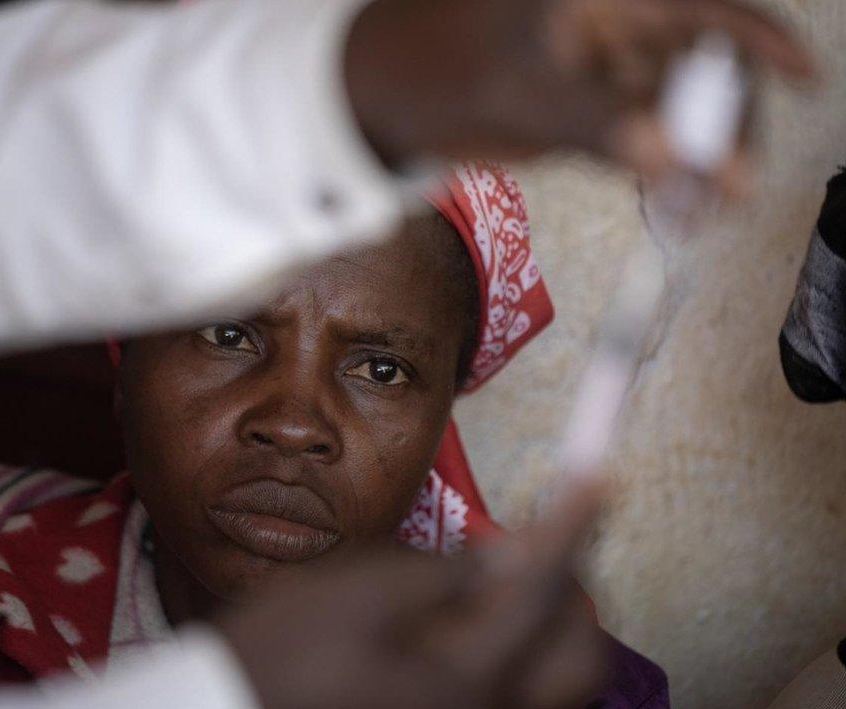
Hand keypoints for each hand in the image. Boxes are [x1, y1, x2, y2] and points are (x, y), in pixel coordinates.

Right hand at [216, 485, 605, 708]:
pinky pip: (519, 697)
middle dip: (572, 585)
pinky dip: (520, 650)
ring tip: (507, 569)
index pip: (544, 586)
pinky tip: (477, 615)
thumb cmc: (286, 655)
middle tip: (543, 532)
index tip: (592, 476)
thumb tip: (509, 556)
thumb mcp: (362, 592)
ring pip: (556, 681)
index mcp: (470, 681)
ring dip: (550, 619)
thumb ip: (449, 574)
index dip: (571, 521)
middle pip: (579, 653)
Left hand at [346, 0, 813, 191]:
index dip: (760, 37)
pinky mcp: (584, 112)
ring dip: (696, 162)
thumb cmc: (437, 71)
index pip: (702, 5)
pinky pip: (640, 140)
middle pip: (702, 66)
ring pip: (675, 111)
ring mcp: (599, 70)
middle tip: (732, 186)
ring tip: (700, 216)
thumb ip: (600, 123)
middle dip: (725, 124)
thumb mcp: (519, 93)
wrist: (377, 103)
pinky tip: (673, 208)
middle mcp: (612, 26)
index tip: (804, 76)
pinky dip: (660, 174)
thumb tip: (677, 162)